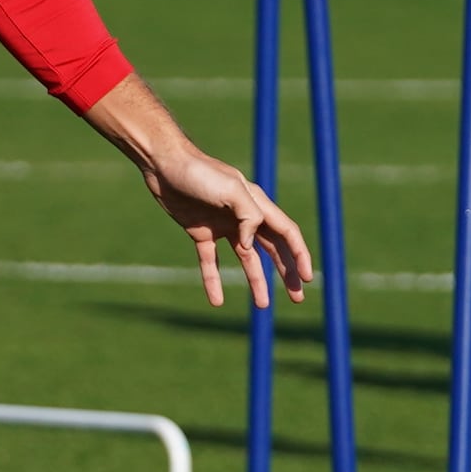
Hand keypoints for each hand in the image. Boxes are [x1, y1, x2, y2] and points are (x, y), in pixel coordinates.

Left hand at [138, 135, 315, 308]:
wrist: (163, 165)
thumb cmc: (199, 172)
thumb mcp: (230, 189)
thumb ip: (249, 216)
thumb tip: (250, 246)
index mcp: (257, 204)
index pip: (286, 233)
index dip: (299, 255)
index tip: (306, 279)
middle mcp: (244, 216)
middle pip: (272, 249)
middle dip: (286, 272)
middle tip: (297, 298)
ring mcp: (223, 226)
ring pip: (246, 259)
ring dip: (256, 281)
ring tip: (263, 306)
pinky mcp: (200, 233)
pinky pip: (211, 262)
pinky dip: (214, 281)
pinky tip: (217, 301)